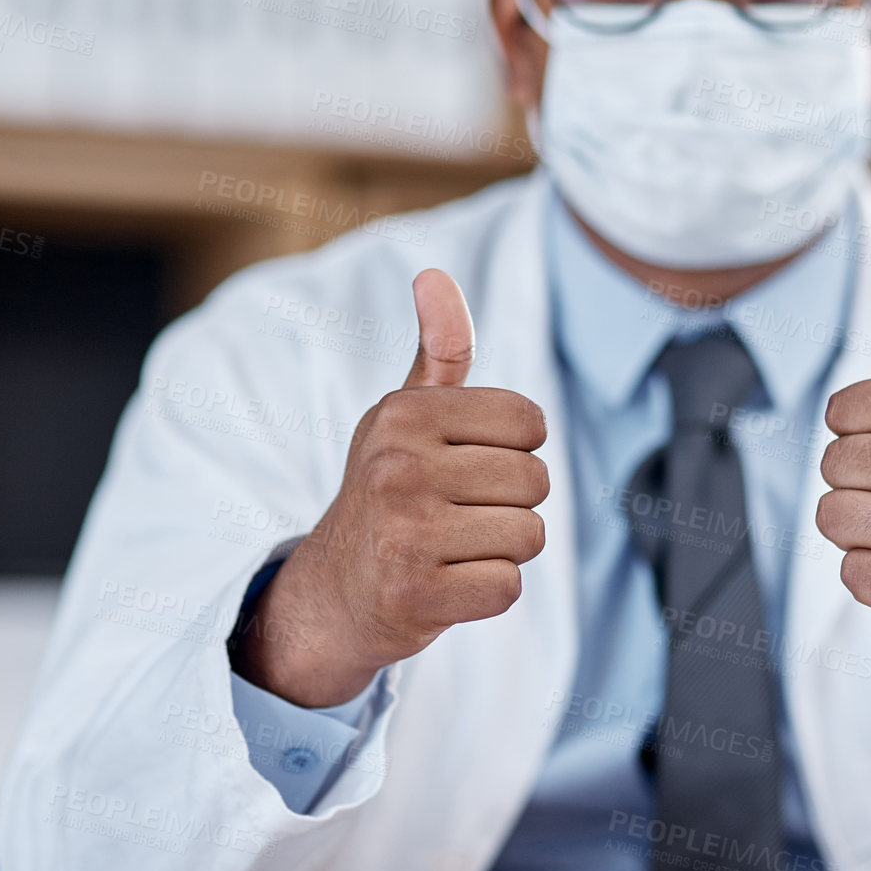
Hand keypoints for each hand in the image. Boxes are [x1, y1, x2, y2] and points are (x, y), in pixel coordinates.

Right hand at [231, 269, 548, 706]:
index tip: (468, 466)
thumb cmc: (390, 491)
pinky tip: (447, 584)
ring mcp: (403, 535)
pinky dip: (489, 592)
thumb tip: (434, 274)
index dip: (515, 450)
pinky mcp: (414, 596)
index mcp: (403, 414)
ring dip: (503, 549)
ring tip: (452, 548)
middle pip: (535, 481)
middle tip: (456, 515)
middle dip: (510, 504)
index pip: (530, 422)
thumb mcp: (406, 415)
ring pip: (528, 535)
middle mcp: (397, 467)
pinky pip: (508, 586)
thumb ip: (440, 349)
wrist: (335, 591)